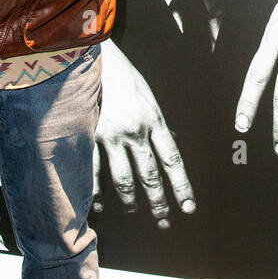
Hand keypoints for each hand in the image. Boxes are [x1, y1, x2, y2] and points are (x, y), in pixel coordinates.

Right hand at [94, 38, 196, 226]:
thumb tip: (166, 148)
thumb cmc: (123, 76)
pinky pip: (95, 171)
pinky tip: (100, 204)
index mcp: (155, 120)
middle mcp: (136, 131)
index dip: (181, 187)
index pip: (173, 161)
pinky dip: (97, 191)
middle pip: (150, 175)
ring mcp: (111, 135)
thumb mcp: (149, 97)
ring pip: (124, 178)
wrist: (93, 58)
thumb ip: (156, 124)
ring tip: (134, 211)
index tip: (188, 207)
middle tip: (163, 220)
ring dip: (130, 200)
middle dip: (158, 202)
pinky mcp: (90, 135)